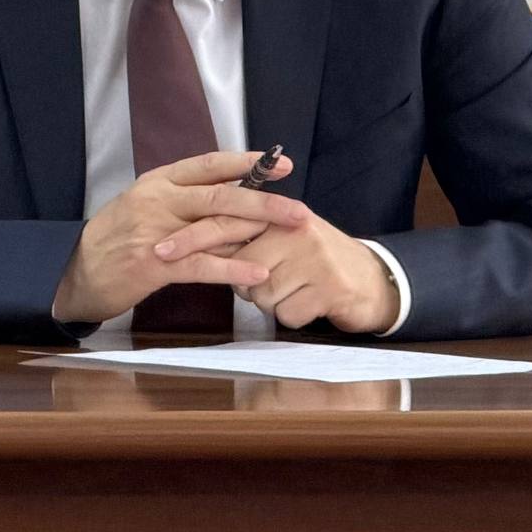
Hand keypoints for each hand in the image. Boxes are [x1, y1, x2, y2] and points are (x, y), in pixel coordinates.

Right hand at [52, 149, 302, 324]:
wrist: (75, 271)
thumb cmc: (115, 238)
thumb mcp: (145, 205)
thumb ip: (183, 198)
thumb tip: (230, 194)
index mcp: (159, 181)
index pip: (209, 164)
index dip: (247, 163)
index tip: (281, 164)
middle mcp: (159, 200)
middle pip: (220, 194)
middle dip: (264, 200)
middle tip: (298, 208)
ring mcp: (156, 232)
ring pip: (214, 226)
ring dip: (255, 231)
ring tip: (288, 234)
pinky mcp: (153, 265)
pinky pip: (201, 266)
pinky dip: (232, 269)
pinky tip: (257, 273)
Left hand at [183, 205, 396, 333]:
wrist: (372, 280)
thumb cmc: (317, 260)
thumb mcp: (283, 239)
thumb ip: (248, 236)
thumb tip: (201, 245)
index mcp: (283, 214)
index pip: (230, 221)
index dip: (192, 237)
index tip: (160, 251)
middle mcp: (299, 231)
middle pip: (242, 261)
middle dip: (228, 275)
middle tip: (203, 275)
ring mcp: (316, 259)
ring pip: (262, 292)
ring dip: (269, 300)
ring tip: (291, 290)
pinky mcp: (330, 288)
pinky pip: (286, 313)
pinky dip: (291, 316)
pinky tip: (307, 304)